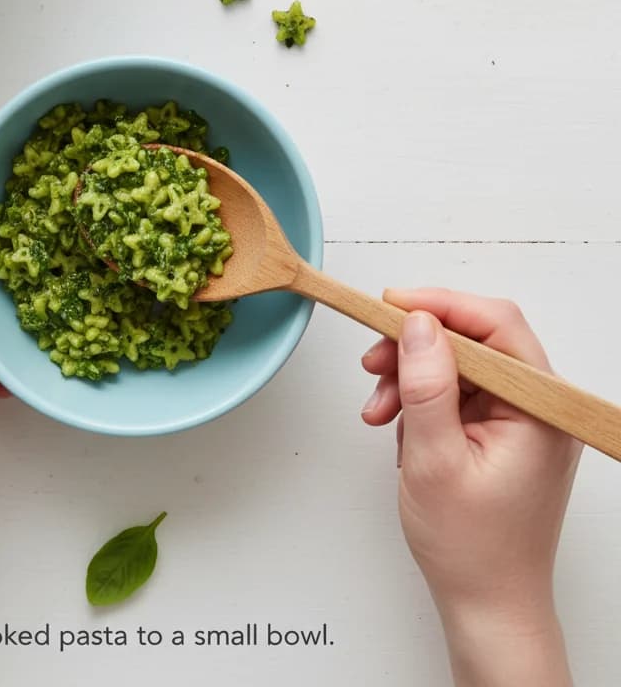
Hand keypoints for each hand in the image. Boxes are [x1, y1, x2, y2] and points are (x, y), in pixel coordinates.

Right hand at [360, 289, 580, 686]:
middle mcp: (538, 407)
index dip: (441, 306)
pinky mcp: (500, 432)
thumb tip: (416, 324)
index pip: (496, 326)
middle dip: (415, 347)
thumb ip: (426, 387)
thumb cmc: (469, 547)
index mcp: (539, 410)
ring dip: (410, 377)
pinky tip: (395, 423)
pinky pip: (456, 393)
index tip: (390, 306)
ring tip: (377, 409)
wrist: (486, 604)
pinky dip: (419, 400)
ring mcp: (520, 420)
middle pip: (474, 341)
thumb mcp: (433, 459)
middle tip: (372, 362)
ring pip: (458, 365)